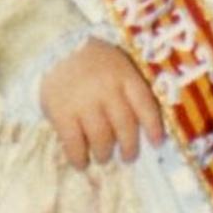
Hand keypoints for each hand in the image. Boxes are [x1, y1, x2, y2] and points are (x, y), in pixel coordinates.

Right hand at [40, 38, 164, 170]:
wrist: (55, 50)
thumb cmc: (93, 63)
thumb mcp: (117, 66)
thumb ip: (128, 90)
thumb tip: (142, 128)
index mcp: (124, 75)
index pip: (145, 105)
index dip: (153, 127)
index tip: (157, 143)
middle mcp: (106, 89)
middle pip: (124, 125)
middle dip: (129, 147)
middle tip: (128, 157)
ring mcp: (83, 101)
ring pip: (101, 137)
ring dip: (104, 153)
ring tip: (103, 157)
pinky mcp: (62, 112)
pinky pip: (74, 142)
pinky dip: (79, 157)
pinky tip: (81, 162)